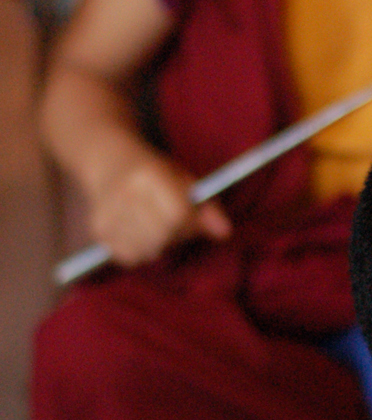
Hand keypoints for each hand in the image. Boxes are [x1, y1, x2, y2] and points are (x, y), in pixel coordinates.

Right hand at [87, 150, 231, 266]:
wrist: (109, 162)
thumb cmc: (155, 173)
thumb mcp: (184, 180)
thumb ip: (206, 207)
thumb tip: (225, 232)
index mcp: (149, 175)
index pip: (179, 215)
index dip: (191, 222)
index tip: (190, 216)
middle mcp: (124, 194)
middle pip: (163, 236)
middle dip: (175, 234)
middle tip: (171, 220)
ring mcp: (108, 213)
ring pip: (148, 250)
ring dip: (159, 244)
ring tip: (155, 224)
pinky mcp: (98, 230)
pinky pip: (130, 257)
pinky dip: (140, 250)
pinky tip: (139, 232)